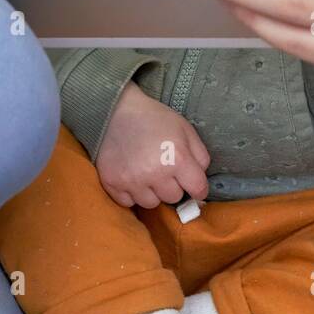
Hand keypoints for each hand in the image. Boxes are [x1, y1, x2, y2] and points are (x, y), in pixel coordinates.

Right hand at [95, 81, 210, 208]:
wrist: (115, 110)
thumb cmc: (154, 119)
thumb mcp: (185, 129)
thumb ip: (200, 156)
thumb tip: (201, 181)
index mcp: (177, 158)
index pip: (198, 190)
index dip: (198, 188)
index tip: (193, 185)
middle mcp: (155, 173)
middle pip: (174, 198)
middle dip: (172, 186)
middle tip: (163, 168)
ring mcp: (132, 180)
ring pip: (151, 203)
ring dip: (151, 191)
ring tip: (146, 171)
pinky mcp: (112, 183)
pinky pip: (128, 202)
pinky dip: (131, 193)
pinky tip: (131, 175)